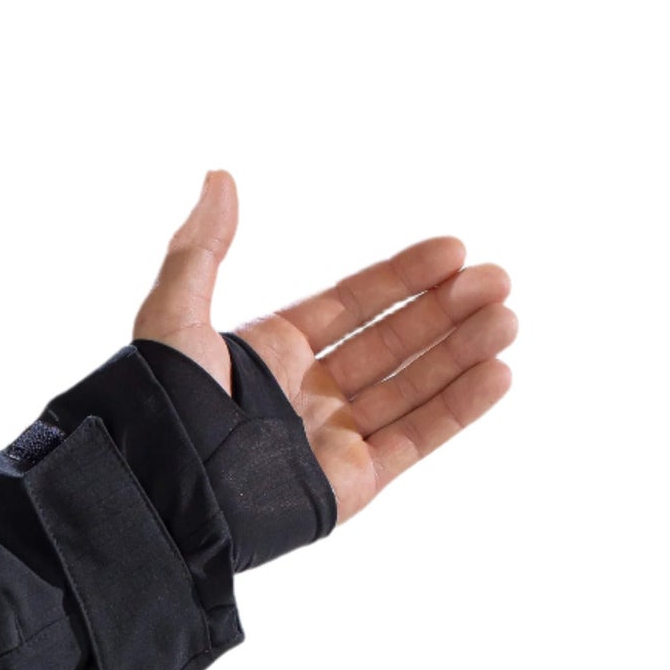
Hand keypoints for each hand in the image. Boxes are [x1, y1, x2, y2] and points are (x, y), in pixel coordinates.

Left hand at [132, 170, 515, 524]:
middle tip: (499, 280)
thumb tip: (220, 174)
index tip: (454, 249)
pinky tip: (498, 373)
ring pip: (413, 387)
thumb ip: (202, 248)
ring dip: (463, 352)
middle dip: (447, 310)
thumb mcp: (173, 316)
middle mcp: (307, 395)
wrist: (165, 494)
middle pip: (392, 342)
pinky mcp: (352, 484)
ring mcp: (333, 440)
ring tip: (508, 317)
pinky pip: (415, 438)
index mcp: (270, 354)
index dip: (402, 277)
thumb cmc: (160, 408)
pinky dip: (458, 409)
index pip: (352, 305)